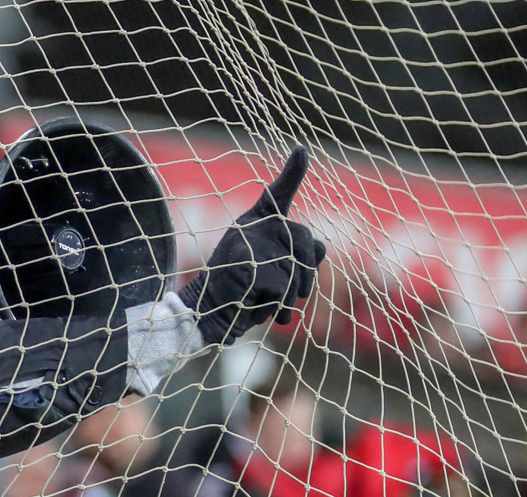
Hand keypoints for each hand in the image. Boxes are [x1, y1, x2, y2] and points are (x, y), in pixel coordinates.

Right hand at [179, 147, 327, 346]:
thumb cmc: (242, 294)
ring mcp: (248, 245)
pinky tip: (256, 307)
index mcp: (254, 224)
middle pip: (305, 239)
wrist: (205, 317)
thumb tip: (320, 247)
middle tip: (295, 297)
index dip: (292, 171)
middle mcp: (250, 228)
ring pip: (297, 269)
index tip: (302, 150)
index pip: (277, 194)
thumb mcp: (272, 271)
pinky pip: (284, 288)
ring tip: (267, 304)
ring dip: (290, 297)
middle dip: (308, 273)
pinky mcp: (249, 266)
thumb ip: (297, 254)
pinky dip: (276, 306)